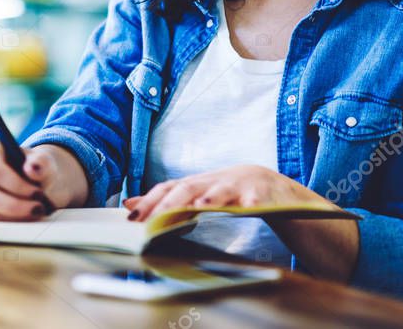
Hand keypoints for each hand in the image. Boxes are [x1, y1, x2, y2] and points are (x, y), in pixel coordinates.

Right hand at [0, 140, 85, 220]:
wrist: (31, 177)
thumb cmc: (34, 166)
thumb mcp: (42, 160)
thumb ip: (42, 162)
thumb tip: (33, 169)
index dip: (15, 185)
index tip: (37, 193)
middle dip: (14, 204)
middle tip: (38, 208)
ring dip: (15, 214)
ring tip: (37, 211)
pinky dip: (12, 220)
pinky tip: (29, 215)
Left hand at [122, 164, 327, 221]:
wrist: (274, 188)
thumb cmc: (230, 193)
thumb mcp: (197, 194)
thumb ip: (165, 200)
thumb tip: (129, 205)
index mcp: (197, 183)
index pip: (167, 189)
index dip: (150, 201)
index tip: (131, 218)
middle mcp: (213, 181)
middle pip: (188, 189)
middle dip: (170, 204)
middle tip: (154, 220)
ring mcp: (238, 185)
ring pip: (220, 191)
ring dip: (210, 198)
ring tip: (200, 206)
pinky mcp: (262, 194)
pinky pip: (256, 198)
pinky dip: (251, 201)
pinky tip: (246, 206)